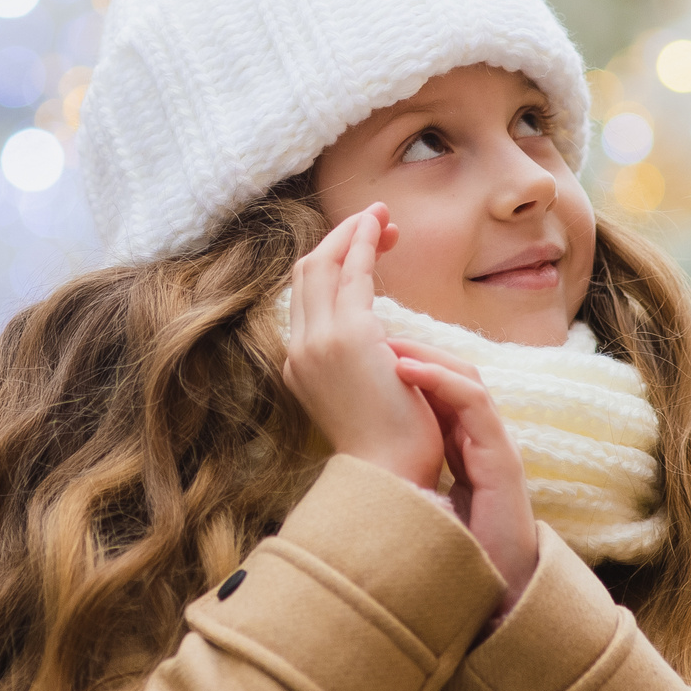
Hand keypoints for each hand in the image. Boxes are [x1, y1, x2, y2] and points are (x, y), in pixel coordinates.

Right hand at [282, 206, 443, 487]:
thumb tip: (380, 343)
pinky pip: (352, 274)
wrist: (391, 475)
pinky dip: (364, 245)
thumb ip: (361, 363)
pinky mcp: (348, 337)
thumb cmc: (390, 445)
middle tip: (376, 221)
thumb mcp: (363, 394)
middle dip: (340, 240)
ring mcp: (319, 342)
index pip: (306, 298)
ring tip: (380, 215)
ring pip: (324, 266)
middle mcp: (299, 349)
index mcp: (300, 365)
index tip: (366, 249)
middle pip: (306, 273)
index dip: (332, 264)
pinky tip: (381, 229)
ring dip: (353, 235)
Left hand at [390, 339, 539, 620]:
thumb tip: (358, 453)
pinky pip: (476, 404)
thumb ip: (405, 472)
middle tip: (374, 334)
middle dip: (416, 350)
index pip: (438, 393)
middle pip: (455, 377)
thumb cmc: (454, 553)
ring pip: (468, 382)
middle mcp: (482, 441)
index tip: (366, 354)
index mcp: (462, 448)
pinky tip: (406, 371)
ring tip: (386, 346)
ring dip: (427, 358)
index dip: (407, 367)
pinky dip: (442, 381)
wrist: (494, 593)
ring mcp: (496, 447)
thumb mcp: (422, 501)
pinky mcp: (503, 459)